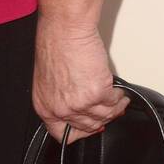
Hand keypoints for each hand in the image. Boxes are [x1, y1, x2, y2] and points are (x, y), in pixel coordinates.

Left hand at [32, 17, 129, 143]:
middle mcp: (60, 109)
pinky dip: (119, 97)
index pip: (61, 134)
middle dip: (101, 118)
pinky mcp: (97, 94)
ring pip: (105, 116)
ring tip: (116, 98)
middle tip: (107, 109)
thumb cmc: (54, 44)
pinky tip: (117, 90)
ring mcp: (79, 103)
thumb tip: (78, 107)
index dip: (79, 132)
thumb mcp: (48, 79)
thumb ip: (60, 98)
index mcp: (44, 106)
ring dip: (114, 108)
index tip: (89, 127)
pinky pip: (114, 102)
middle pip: (88, 127)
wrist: (64, 29)